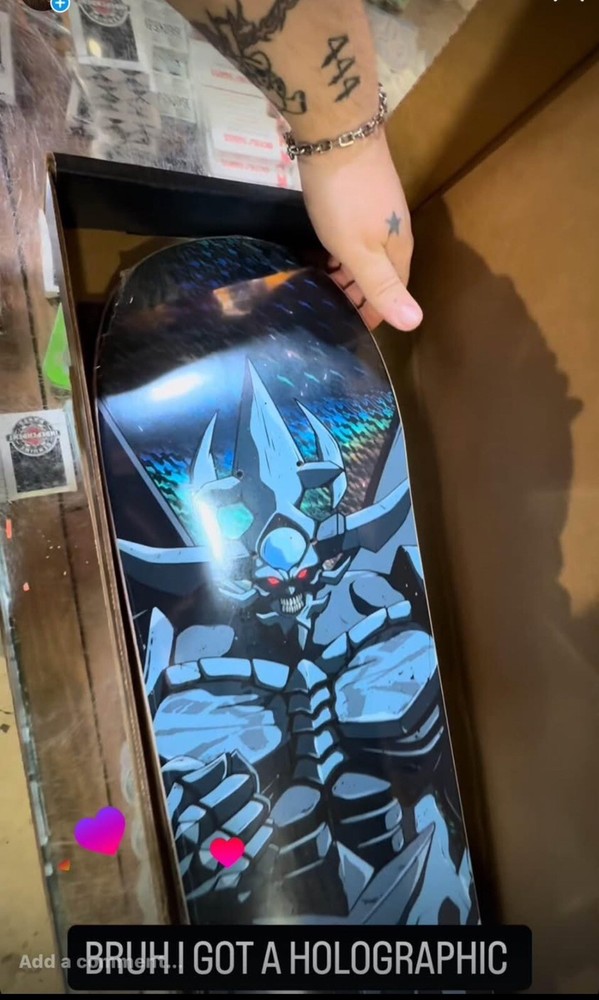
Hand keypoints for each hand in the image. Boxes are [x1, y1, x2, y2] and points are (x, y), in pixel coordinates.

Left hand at [298, 132, 422, 331]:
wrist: (337, 134)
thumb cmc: (345, 200)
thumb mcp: (360, 252)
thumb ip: (382, 287)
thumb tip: (415, 323)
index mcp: (398, 250)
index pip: (395, 291)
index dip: (377, 311)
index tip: (357, 328)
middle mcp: (395, 231)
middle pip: (383, 273)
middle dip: (364, 294)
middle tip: (336, 310)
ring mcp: (380, 209)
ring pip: (369, 253)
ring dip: (352, 273)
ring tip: (329, 286)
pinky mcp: (364, 193)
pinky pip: (358, 235)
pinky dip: (345, 252)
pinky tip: (328, 252)